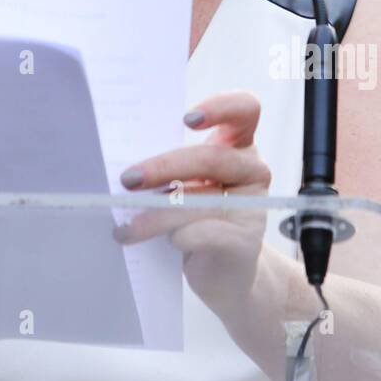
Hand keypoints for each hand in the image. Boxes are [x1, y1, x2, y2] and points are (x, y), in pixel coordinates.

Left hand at [116, 91, 270, 309]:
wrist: (225, 272)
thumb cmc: (197, 217)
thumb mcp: (188, 183)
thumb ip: (171, 166)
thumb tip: (127, 167)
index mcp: (239, 143)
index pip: (245, 109)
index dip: (220, 107)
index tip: (186, 119)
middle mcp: (252, 169)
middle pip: (210, 157)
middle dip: (163, 168)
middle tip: (128, 180)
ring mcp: (253, 206)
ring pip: (200, 200)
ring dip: (155, 213)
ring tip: (127, 226)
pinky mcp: (246, 241)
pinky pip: (203, 233)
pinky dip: (173, 237)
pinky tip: (150, 241)